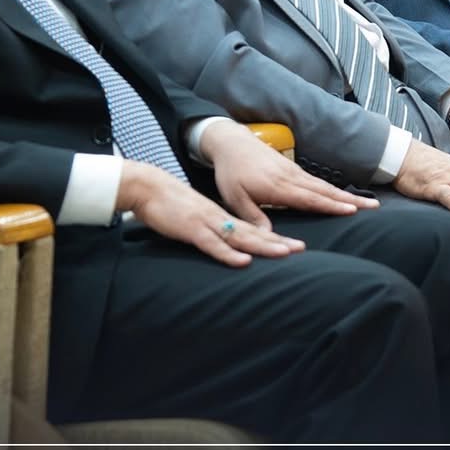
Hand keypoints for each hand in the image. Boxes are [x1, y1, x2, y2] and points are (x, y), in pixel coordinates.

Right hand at [119, 162, 304, 266]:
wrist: (148, 188)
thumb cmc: (170, 204)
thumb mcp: (196, 218)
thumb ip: (212, 230)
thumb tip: (227, 243)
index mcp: (221, 217)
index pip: (253, 230)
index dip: (274, 238)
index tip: (295, 246)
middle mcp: (219, 219)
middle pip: (253, 233)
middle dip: (277, 242)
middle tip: (301, 249)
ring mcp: (206, 223)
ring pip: (239, 237)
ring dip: (262, 246)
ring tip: (284, 253)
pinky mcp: (191, 230)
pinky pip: (212, 244)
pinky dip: (228, 254)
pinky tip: (243, 262)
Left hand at [200, 120, 377, 228]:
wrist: (232, 142)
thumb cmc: (231, 172)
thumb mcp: (235, 198)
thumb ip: (253, 217)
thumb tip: (268, 238)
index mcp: (278, 187)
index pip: (310, 199)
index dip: (331, 206)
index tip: (352, 210)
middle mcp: (291, 178)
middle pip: (325, 192)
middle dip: (350, 200)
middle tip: (373, 207)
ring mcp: (295, 172)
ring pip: (325, 186)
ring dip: (347, 195)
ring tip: (368, 203)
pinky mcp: (294, 170)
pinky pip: (319, 182)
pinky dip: (334, 190)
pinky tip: (344, 197)